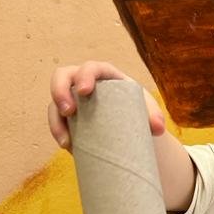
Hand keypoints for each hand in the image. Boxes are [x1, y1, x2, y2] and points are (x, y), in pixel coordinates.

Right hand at [48, 60, 165, 149]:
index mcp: (105, 74)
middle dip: (60, 91)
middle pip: (62, 76)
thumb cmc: (140, 110)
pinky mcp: (68, 115)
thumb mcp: (148, 111)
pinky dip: (59, 132)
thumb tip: (158, 129)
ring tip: (66, 140)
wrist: (133, 125)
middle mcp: (83, 81)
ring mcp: (72, 97)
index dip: (84, 76)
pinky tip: (67, 145)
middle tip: (68, 111)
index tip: (84, 91)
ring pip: (55, 102)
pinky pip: (56, 120)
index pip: (91, 68)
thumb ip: (155, 117)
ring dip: (56, 119)